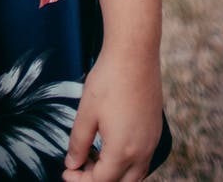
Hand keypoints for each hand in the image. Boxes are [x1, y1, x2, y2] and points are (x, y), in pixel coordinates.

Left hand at [62, 49, 163, 181]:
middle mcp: (142, 152)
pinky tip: (111, 146)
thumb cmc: (109, 80)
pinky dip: (126, 163)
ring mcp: (152, 142)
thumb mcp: (86, 112)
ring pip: (134, 175)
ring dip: (114, 173)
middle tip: (79, 167)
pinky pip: (143, 160)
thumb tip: (72, 164)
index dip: (80, 181)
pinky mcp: (155, 131)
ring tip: (93, 157)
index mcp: (122, 151)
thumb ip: (78, 143)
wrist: (135, 53)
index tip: (66, 171)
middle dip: (98, 180)